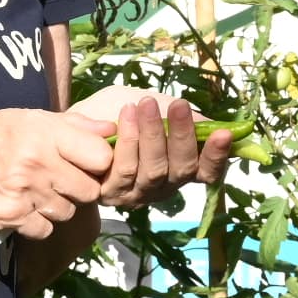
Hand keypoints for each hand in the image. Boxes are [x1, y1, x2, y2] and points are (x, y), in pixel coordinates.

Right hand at [0, 109, 118, 232]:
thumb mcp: (27, 118)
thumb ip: (72, 125)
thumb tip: (111, 127)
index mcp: (45, 133)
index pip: (101, 158)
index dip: (98, 163)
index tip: (86, 163)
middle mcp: (38, 162)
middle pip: (89, 191)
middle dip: (77, 188)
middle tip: (57, 179)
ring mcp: (25, 192)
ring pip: (67, 212)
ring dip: (55, 206)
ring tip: (32, 190)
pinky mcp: (13, 218)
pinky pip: (45, 229)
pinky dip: (36, 224)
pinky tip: (21, 206)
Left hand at [65, 88, 225, 208]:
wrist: (74, 125)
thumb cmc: (120, 114)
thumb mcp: (155, 107)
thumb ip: (181, 117)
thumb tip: (211, 122)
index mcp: (181, 169)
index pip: (207, 172)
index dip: (217, 156)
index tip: (223, 133)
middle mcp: (163, 187)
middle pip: (181, 169)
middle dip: (183, 136)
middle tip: (179, 105)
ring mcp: (137, 193)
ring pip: (153, 170)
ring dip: (152, 135)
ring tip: (145, 104)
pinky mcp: (111, 193)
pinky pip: (124, 170)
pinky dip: (128, 140)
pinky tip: (126, 114)